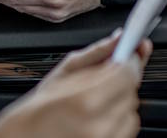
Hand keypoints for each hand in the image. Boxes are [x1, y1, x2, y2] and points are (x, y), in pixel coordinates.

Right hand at [0, 35, 152, 137]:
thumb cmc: (35, 111)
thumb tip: (119, 38)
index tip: (129, 53)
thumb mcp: (61, 74)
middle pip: (131, 91)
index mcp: (85, 100)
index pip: (127, 73)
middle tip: (99, 79)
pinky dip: (118, 119)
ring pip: (132, 112)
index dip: (131, 59)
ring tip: (93, 101)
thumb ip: (96, 54)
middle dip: (120, 81)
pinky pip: (127, 130)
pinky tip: (97, 115)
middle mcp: (99, 125)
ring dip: (120, 101)